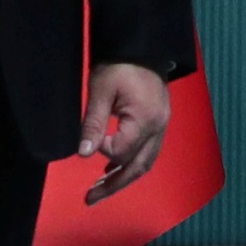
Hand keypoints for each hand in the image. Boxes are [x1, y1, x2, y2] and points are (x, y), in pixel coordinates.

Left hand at [77, 61, 172, 200]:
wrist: (142, 45)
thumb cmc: (118, 64)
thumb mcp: (100, 91)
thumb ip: (92, 124)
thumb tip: (82, 154)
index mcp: (145, 120)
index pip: (120, 152)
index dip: (102, 149)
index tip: (89, 138)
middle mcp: (159, 128)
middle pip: (137, 168)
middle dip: (114, 186)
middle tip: (90, 199)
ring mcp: (162, 126)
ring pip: (145, 163)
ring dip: (122, 178)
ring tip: (99, 191)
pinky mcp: (159, 122)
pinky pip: (148, 151)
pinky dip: (131, 164)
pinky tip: (113, 170)